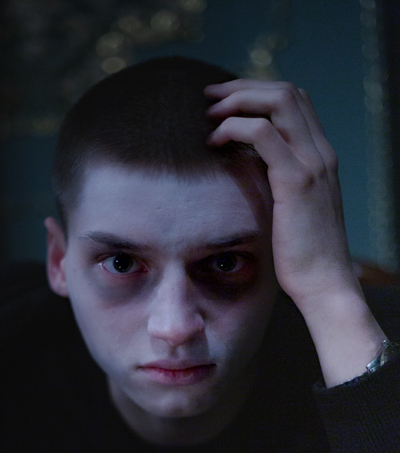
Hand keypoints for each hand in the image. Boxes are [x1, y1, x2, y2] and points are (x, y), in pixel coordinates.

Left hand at [204, 78, 355, 306]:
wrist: (324, 284)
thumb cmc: (302, 256)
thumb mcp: (289, 211)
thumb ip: (275, 184)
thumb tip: (243, 169)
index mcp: (321, 157)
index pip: (295, 101)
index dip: (257, 92)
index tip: (224, 103)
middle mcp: (321, 152)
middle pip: (286, 91)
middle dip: (243, 87)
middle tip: (209, 98)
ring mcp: (312, 163)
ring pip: (278, 101)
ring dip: (237, 100)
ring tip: (209, 115)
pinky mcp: (296, 181)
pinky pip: (263, 133)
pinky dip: (235, 127)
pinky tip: (216, 141)